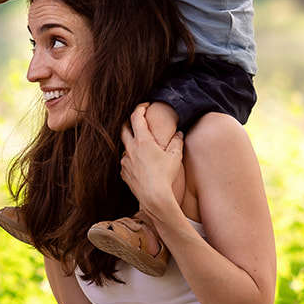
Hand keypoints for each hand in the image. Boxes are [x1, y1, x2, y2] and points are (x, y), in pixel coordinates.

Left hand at [119, 103, 184, 223]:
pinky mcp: (124, 173)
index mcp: (142, 141)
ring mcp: (125, 162)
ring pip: (125, 147)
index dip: (140, 108)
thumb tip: (179, 133)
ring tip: (143, 146)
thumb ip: (177, 141)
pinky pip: (125, 162)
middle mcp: (130, 149)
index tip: (145, 105)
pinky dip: (131, 159)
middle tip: (139, 120)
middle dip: (130, 122)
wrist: (154, 198)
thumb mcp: (175, 156)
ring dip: (132, 143)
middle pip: (124, 129)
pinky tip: (140, 163)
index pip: (136, 117)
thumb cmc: (165, 176)